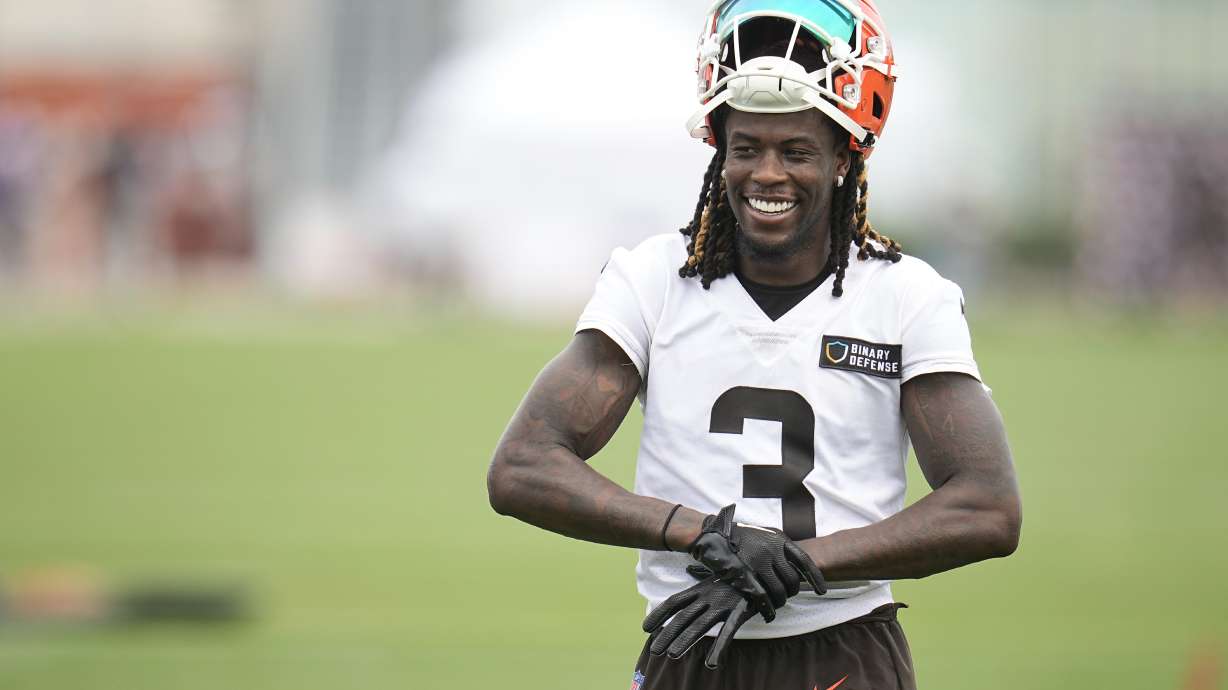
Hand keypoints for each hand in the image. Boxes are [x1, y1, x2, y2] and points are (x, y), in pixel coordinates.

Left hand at [641, 575, 756, 669]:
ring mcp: (723, 604)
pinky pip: (727, 633)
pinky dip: (719, 649)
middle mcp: (708, 597)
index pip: (674, 602)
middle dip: (667, 634)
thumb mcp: (717, 573)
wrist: (764, 566)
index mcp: (700, 589)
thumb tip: (689, 568)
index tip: (646, 628)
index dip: (659, 615)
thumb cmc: (738, 571)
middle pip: (683, 617)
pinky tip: (711, 664)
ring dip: (685, 641)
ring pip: (700, 625)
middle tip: (654, 650)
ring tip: (672, 655)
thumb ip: (701, 575)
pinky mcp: (740, 611)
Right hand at [687, 504, 826, 621]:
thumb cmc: (738, 536)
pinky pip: (762, 596)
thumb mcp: (763, 534)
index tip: (821, 590)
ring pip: (779, 591)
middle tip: (785, 597)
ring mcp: (758, 561)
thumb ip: (779, 547)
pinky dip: (767, 608)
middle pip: (792, 580)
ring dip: (779, 602)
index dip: (815, 577)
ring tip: (775, 605)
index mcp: (778, 539)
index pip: (804, 561)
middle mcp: (771, 549)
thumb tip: (794, 567)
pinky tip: (768, 613)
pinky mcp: (744, 573)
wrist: (712, 534)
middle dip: (791, 592)